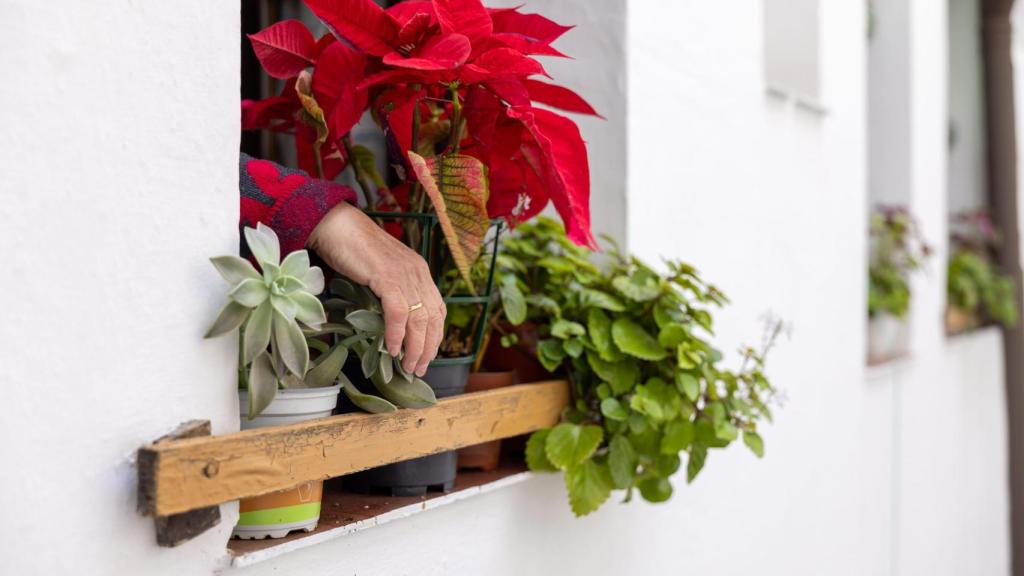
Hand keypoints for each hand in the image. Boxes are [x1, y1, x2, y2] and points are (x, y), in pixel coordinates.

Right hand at [308, 202, 445, 375]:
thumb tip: (392, 320)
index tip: (428, 354)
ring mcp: (405, 274)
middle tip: (418, 368)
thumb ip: (392, 290)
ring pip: (419, 319)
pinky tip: (392, 348)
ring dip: (415, 347)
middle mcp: (418, 272)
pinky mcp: (387, 277)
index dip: (435, 334)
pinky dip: (397, 333)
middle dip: (428, 347)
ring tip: (407, 365)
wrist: (336, 225)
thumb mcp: (382, 271)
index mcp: (420, 271)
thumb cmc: (353, 248)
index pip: (438, 308)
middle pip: (432, 318)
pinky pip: (398, 312)